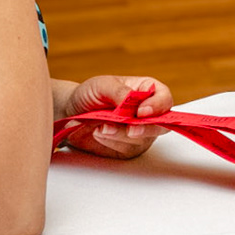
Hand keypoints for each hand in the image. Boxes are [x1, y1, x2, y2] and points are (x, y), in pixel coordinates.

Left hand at [59, 75, 173, 159]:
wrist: (70, 114)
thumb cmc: (89, 94)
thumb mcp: (101, 85)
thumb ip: (119, 92)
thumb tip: (133, 100)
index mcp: (146, 91)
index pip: (164, 98)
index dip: (158, 106)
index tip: (142, 112)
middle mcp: (147, 113)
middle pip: (161, 124)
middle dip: (145, 129)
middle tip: (130, 130)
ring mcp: (140, 132)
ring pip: (142, 139)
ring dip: (120, 135)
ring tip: (100, 127)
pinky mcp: (128, 147)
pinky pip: (127, 149)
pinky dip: (112, 143)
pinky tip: (99, 134)